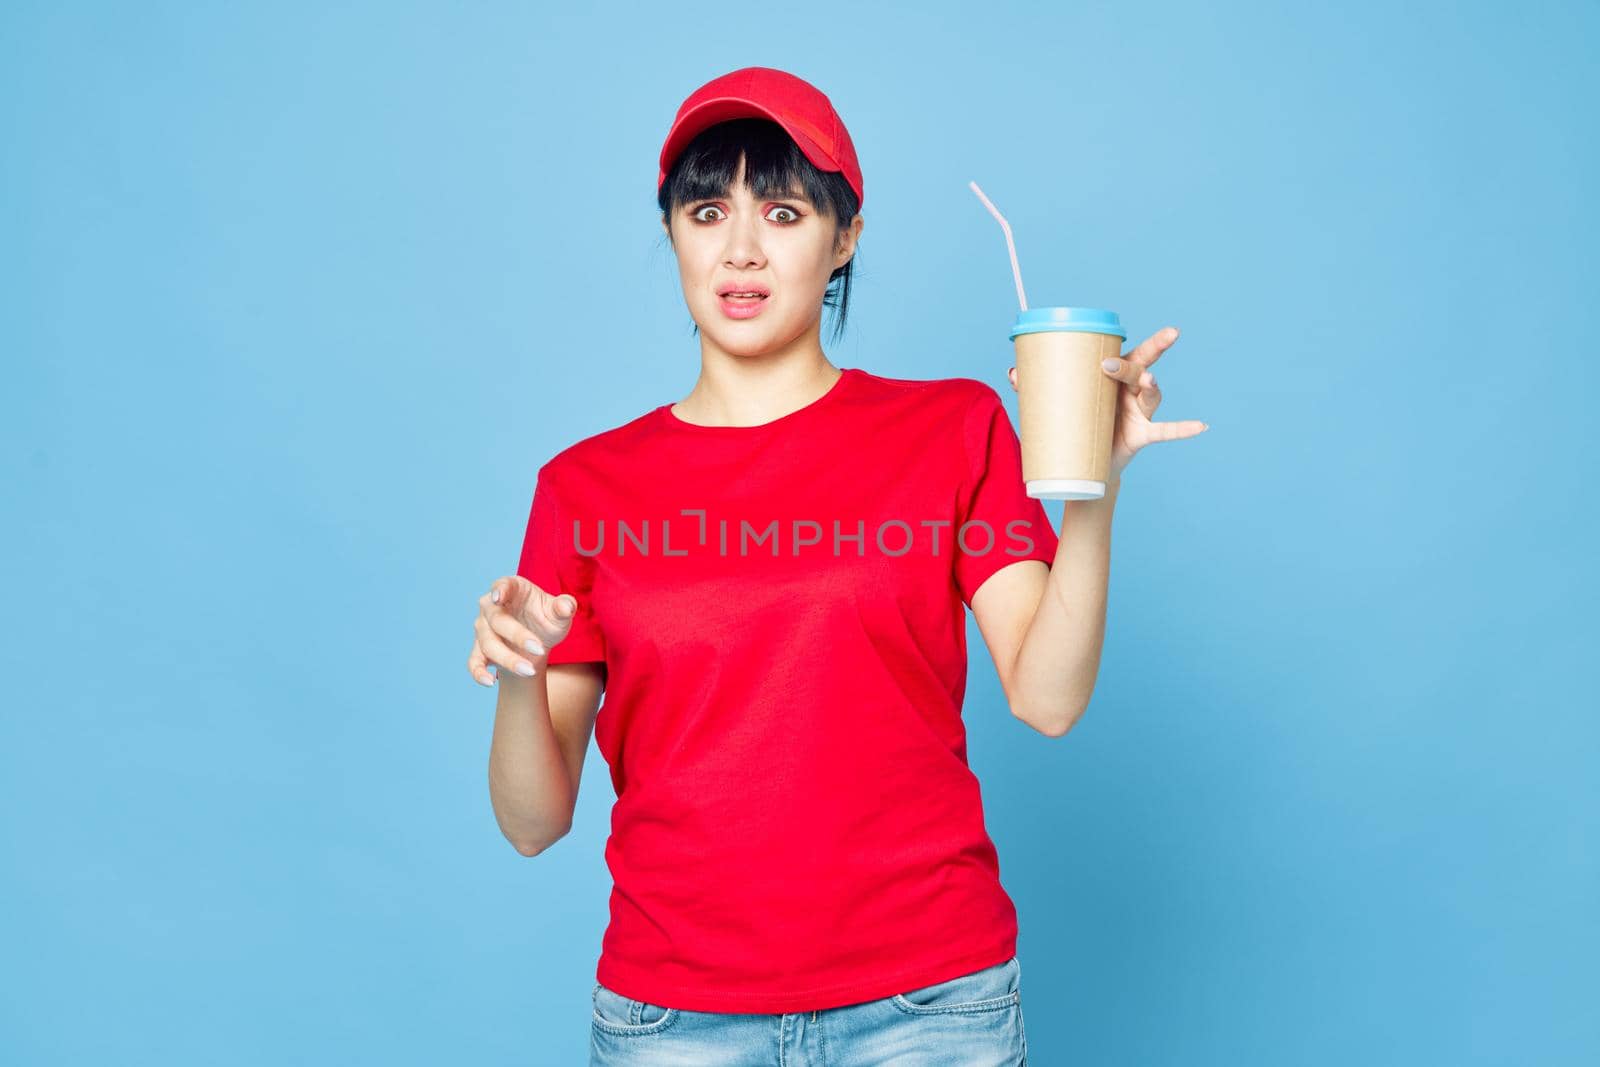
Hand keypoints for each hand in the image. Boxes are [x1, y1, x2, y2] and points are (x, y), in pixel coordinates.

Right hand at [467, 575, 578, 686]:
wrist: (537, 643)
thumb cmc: (546, 619)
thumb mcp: (559, 613)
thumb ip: (564, 607)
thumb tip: (566, 607)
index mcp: (512, 589)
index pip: (502, 585)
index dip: (500, 590)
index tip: (498, 597)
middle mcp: (491, 606)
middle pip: (497, 620)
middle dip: (517, 636)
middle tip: (539, 649)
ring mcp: (482, 628)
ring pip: (488, 643)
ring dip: (508, 659)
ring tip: (530, 671)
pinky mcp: (479, 649)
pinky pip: (474, 661)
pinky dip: (478, 672)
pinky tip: (490, 681)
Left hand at [1008, 325, 1208, 479]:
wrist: (1085, 466)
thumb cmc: (1076, 425)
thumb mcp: (1056, 406)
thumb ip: (1036, 388)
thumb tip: (1012, 373)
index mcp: (1113, 377)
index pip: (1125, 352)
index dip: (1122, 344)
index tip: (1111, 343)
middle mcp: (1131, 391)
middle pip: (1140, 368)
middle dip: (1139, 359)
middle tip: (1114, 363)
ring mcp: (1139, 412)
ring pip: (1150, 395)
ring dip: (1151, 388)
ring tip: (1149, 383)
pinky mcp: (1142, 435)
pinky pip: (1167, 430)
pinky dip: (1184, 428)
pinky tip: (1202, 425)